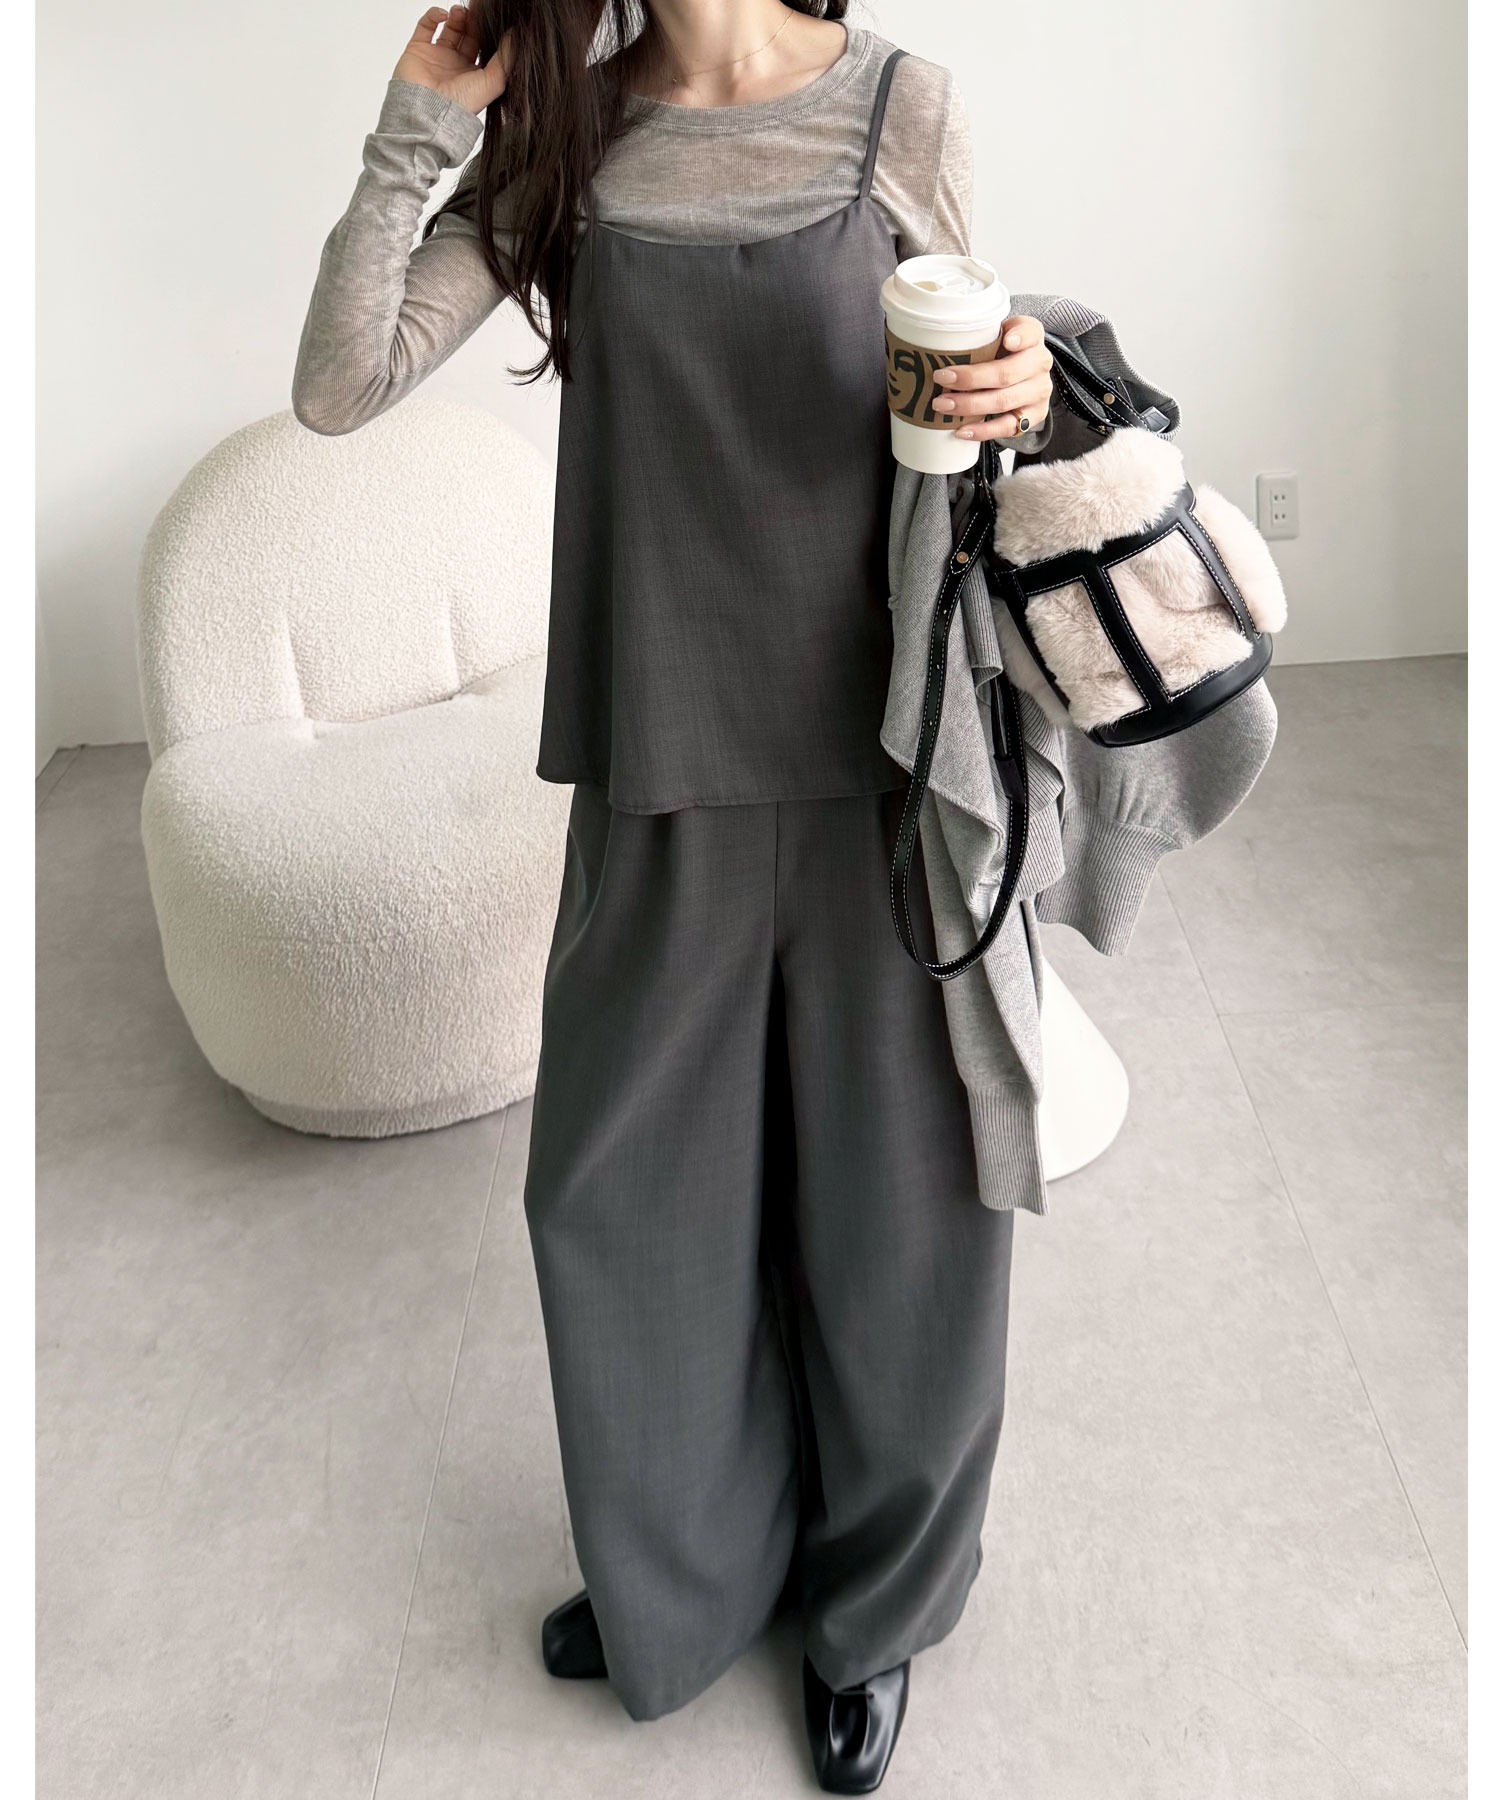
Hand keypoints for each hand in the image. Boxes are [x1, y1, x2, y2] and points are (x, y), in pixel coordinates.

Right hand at [393, 6, 514, 116]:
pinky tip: (444, 15)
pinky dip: (434, 15)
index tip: (490, 17)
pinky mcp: (418, 49)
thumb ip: (506, 58)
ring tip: (461, 12)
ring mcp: (436, 56)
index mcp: (473, 74)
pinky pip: (425, 26)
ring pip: (449, 28)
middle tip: (476, 10)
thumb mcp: (493, 81)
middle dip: (473, 21)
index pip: (483, 45)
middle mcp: (455, 65)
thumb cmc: (462, 103)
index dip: (486, 31)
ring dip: (457, 16)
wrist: (429, 111)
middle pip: (467, 34)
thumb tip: (516, 36)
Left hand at [930, 314, 1053, 439]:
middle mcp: (1040, 363)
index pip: (1030, 332)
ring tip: (943, 405)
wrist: (1024, 377)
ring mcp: (1039, 392)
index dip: (1020, 336)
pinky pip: (1008, 427)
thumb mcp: (997, 335)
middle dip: (971, 379)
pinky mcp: (1034, 416)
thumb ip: (980, 335)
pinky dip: (982, 430)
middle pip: (1006, 374)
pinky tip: (962, 430)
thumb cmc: (1002, 353)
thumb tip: (937, 346)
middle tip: (941, 379)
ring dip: (969, 405)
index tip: (1006, 340)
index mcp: (1032, 337)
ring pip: (1004, 401)